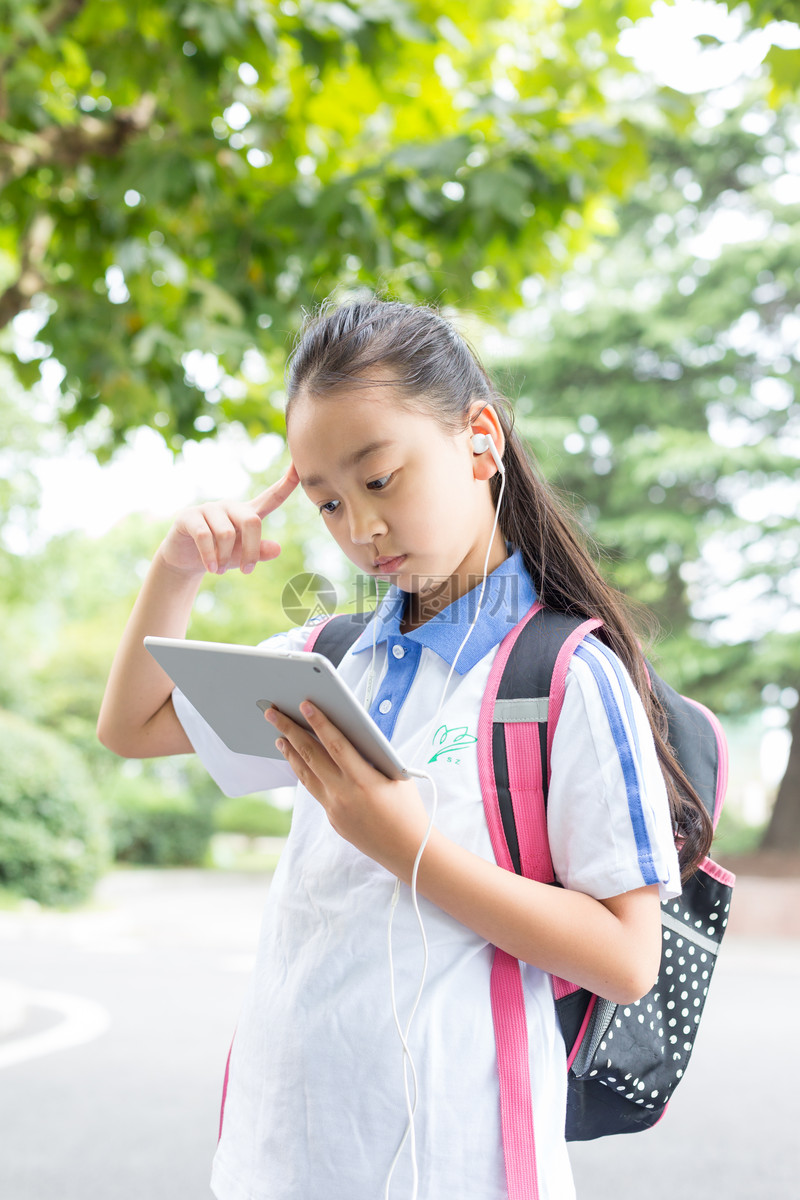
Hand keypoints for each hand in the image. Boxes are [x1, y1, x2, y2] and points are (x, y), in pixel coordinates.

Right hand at [157, 463, 299, 577]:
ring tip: (220, 570)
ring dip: (225, 557)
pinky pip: (205, 536)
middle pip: (251, 521)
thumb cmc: (220, 555)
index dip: (287, 482)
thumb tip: (277, 549)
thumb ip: (258, 552)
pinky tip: (211, 569)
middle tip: (247, 571)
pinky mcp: (189, 517)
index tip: (299, 465)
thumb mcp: (241, 557)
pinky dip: (210, 556)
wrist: (185, 559)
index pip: (272, 497)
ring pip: (227, 533)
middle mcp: (230, 507)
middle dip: (251, 550)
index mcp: (247, 513)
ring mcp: (209, 509)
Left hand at [264, 701, 429, 878]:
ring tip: (278, 736)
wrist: (408, 851)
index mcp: (364, 780)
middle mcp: (343, 794)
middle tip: (273, 713)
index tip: (304, 705)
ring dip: (290, 753)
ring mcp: (334, 809)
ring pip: (305, 775)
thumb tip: (351, 736)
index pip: (335, 744)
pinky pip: (314, 790)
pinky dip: (304, 772)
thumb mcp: (397, 776)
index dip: (319, 722)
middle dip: (289, 731)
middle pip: (310, 756)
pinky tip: (298, 761)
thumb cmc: (408, 809)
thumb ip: (373, 757)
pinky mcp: (332, 819)